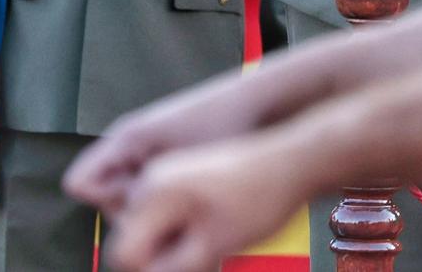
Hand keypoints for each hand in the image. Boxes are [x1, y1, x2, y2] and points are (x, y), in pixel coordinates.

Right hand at [64, 71, 279, 214]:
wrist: (264, 101)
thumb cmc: (230, 125)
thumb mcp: (184, 165)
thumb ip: (148, 194)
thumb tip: (126, 228)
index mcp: (126, 136)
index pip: (80, 183)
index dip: (103, 200)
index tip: (142, 202)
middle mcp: (131, 141)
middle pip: (105, 195)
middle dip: (134, 208)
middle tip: (174, 205)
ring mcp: (150, 148)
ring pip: (131, 193)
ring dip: (154, 204)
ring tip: (190, 200)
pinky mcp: (169, 154)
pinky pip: (152, 185)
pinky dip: (168, 196)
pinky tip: (196, 197)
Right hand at [103, 137, 309, 271]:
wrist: (297, 160)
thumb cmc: (262, 198)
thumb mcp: (212, 246)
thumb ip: (169, 268)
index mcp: (150, 194)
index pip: (124, 254)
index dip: (153, 268)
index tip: (192, 260)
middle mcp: (150, 179)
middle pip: (135, 241)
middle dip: (164, 254)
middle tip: (209, 246)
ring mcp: (165, 173)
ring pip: (152, 230)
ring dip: (176, 242)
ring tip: (216, 233)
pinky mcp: (181, 175)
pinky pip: (167, 214)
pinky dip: (186, 226)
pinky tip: (217, 222)